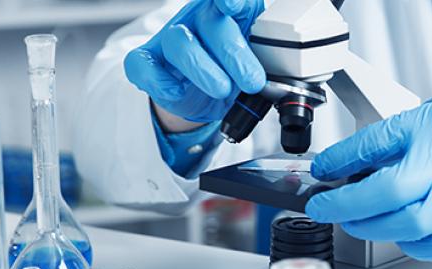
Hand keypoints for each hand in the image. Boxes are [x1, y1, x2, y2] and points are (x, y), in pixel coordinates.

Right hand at [124, 0, 265, 122]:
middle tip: (252, 80)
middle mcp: (198, 19)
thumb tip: (290, 75)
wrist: (205, 96)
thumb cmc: (232, 72)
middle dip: (234, 53)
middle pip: (211, 22)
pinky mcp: (149, 62)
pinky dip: (159, 80)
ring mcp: (171, 39)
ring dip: (203, 69)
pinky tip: (178, 92)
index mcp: (228, 13)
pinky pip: (142, 65)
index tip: (233, 5)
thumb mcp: (258, 63)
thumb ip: (270, 60)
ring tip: (223, 90)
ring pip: (179, 42)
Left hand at [305, 85, 431, 260]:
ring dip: (372, 226)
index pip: (375, 145)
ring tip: (357, 218)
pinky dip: (406, 242)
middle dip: (347, 206)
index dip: (339, 160)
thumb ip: (390, 139)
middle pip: (388, 195)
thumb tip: (345, 161)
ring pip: (408, 227)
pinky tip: (398, 228)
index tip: (319, 173)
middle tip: (327, 206)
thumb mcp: (430, 112)